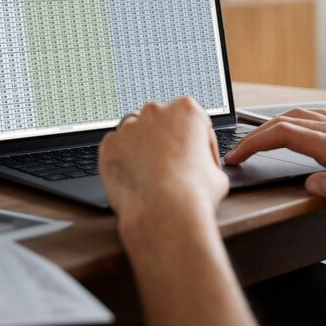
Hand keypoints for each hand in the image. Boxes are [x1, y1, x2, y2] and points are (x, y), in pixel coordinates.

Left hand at [99, 97, 228, 227]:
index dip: (195, 140)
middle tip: (171, 164)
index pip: (191, 119)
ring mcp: (129, 128)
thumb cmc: (193, 194)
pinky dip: (122, 159)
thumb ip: (204, 159)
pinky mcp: (109, 146)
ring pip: (135, 131)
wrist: (165, 214)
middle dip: (165, 138)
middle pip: (160, 120)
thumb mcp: (216, 172)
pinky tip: (134, 176)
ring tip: (150, 171)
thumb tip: (201, 166)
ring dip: (141, 146)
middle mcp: (155, 112)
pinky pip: (116, 148)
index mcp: (186, 111)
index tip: (194, 154)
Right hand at [225, 108, 325, 221]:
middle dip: (255, 136)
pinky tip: (292, 131)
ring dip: (271, 127)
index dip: (255, 144)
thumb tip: (313, 182)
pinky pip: (312, 119)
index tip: (237, 157)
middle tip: (237, 154)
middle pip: (285, 122)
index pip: (284, 135)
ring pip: (297, 117)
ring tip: (256, 143)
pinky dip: (291, 123)